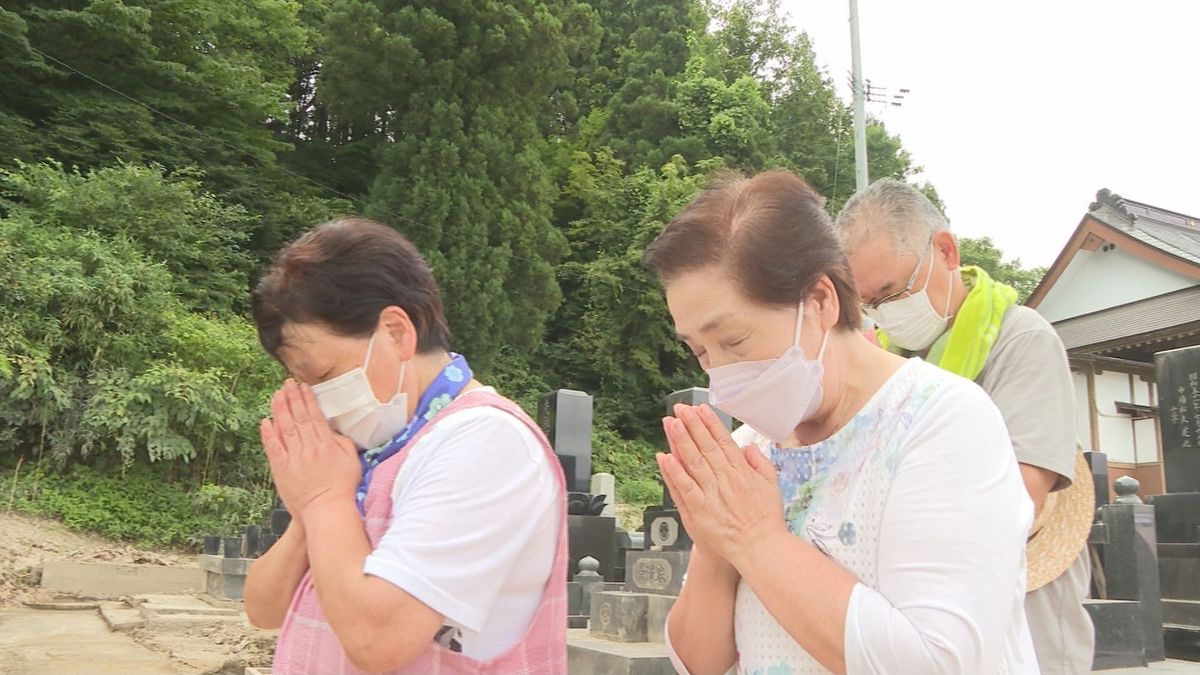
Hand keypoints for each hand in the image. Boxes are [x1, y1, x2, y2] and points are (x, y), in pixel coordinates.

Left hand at [261, 379, 360, 520]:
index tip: (303, 386)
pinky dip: (268, 434)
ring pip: (285, 428)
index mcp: (326, 444)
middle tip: (287, 383)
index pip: (314, 416)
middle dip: (292, 398)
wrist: (326, 510)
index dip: (308, 399)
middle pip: (298, 417)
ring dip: (280, 409)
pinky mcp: (282, 469)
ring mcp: (294, 458)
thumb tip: (333, 430)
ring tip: (276, 394)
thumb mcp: (352, 461)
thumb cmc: (342, 487)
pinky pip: (273, 447)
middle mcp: (308, 447)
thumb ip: (343, 442)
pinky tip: (265, 421)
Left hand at [657, 404, 787, 569]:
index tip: (700, 408)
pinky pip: (683, 487)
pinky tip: (664, 457)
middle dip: (692, 425)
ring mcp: (711, 494)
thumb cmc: (765, 518)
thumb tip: (749, 446)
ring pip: (692, 462)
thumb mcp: (771, 485)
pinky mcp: (699, 510)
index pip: (723, 441)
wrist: (759, 547)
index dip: (710, 423)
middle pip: (705, 446)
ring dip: (680, 441)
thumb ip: (760, 462)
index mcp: (742, 471)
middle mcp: (725, 479)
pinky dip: (673, 472)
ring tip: (671, 423)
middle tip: (680, 409)